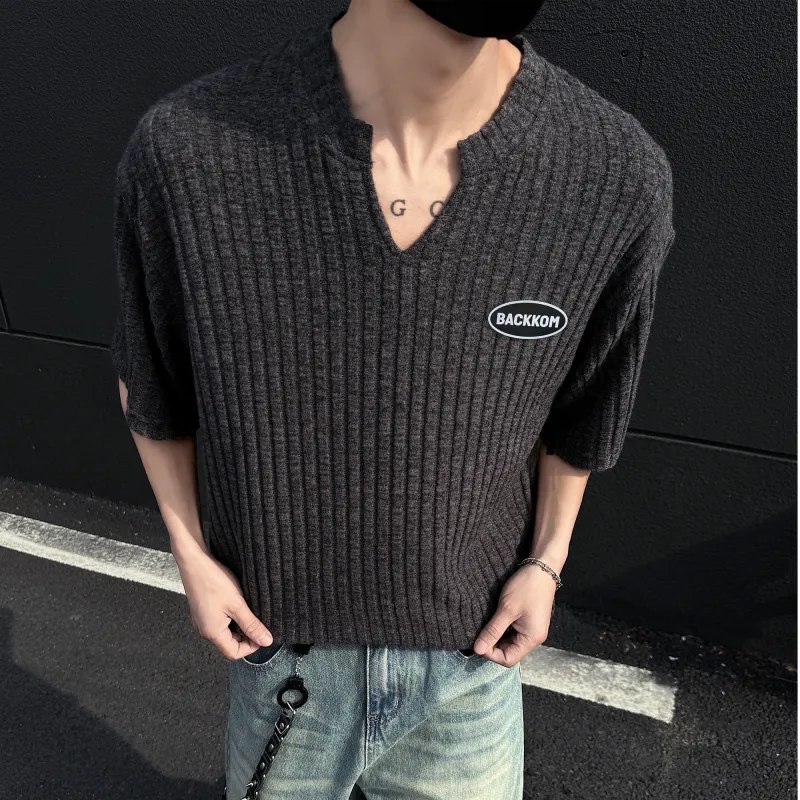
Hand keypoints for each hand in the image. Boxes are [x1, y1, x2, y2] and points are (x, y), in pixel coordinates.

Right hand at [174, 546, 272, 660]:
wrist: (194, 562)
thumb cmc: (214, 582)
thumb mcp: (237, 604)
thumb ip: (252, 625)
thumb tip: (266, 641)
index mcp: (212, 633)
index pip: (234, 653)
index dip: (251, 647)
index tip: (262, 634)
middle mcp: (204, 630)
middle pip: (229, 643)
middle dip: (246, 635)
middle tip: (258, 620)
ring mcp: (202, 621)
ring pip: (225, 632)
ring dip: (239, 625)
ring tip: (248, 609)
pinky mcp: (202, 611)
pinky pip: (219, 622)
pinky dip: (231, 617)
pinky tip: (238, 604)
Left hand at [472, 563, 556, 666]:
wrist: (542, 568)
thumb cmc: (526, 587)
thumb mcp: (506, 609)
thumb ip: (492, 631)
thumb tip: (478, 650)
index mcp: (532, 639)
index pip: (508, 659)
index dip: (491, 654)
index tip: (478, 642)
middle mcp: (534, 637)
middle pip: (509, 652)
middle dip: (493, 645)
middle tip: (479, 632)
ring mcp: (532, 629)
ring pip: (510, 642)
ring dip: (497, 636)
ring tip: (486, 624)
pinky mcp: (529, 621)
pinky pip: (513, 632)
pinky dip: (503, 629)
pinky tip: (494, 619)